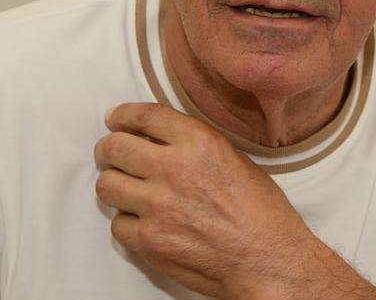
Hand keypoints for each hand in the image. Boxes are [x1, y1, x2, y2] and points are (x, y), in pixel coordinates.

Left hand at [93, 102, 319, 297]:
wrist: (268, 260)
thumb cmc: (261, 212)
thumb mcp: (236, 159)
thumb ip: (195, 146)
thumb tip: (160, 140)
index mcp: (199, 142)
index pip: (145, 116)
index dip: (123, 114)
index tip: (115, 118)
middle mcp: (173, 168)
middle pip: (115, 147)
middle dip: (109, 149)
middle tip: (111, 154)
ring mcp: (157, 206)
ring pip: (107, 185)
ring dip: (114, 184)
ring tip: (125, 188)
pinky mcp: (150, 240)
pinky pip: (117, 224)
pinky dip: (127, 222)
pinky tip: (143, 222)